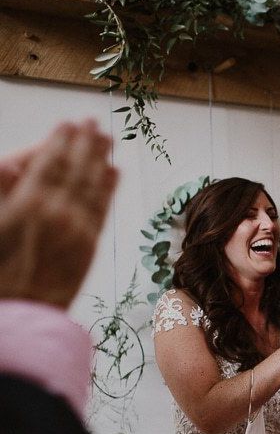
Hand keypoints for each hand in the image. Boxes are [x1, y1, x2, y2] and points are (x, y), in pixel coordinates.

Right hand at [0, 120, 117, 307]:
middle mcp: (58, 212)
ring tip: (107, 140)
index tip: (69, 123)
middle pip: (76, 170)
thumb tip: (11, 163)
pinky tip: (115, 173)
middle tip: (94, 123)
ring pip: (93, 186)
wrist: (21, 311)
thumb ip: (1, 192)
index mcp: (28, 204)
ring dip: (101, 160)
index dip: (60, 141)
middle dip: (85, 144)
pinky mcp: (90, 246)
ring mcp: (78, 229)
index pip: (49, 163)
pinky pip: (102, 210)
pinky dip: (108, 190)